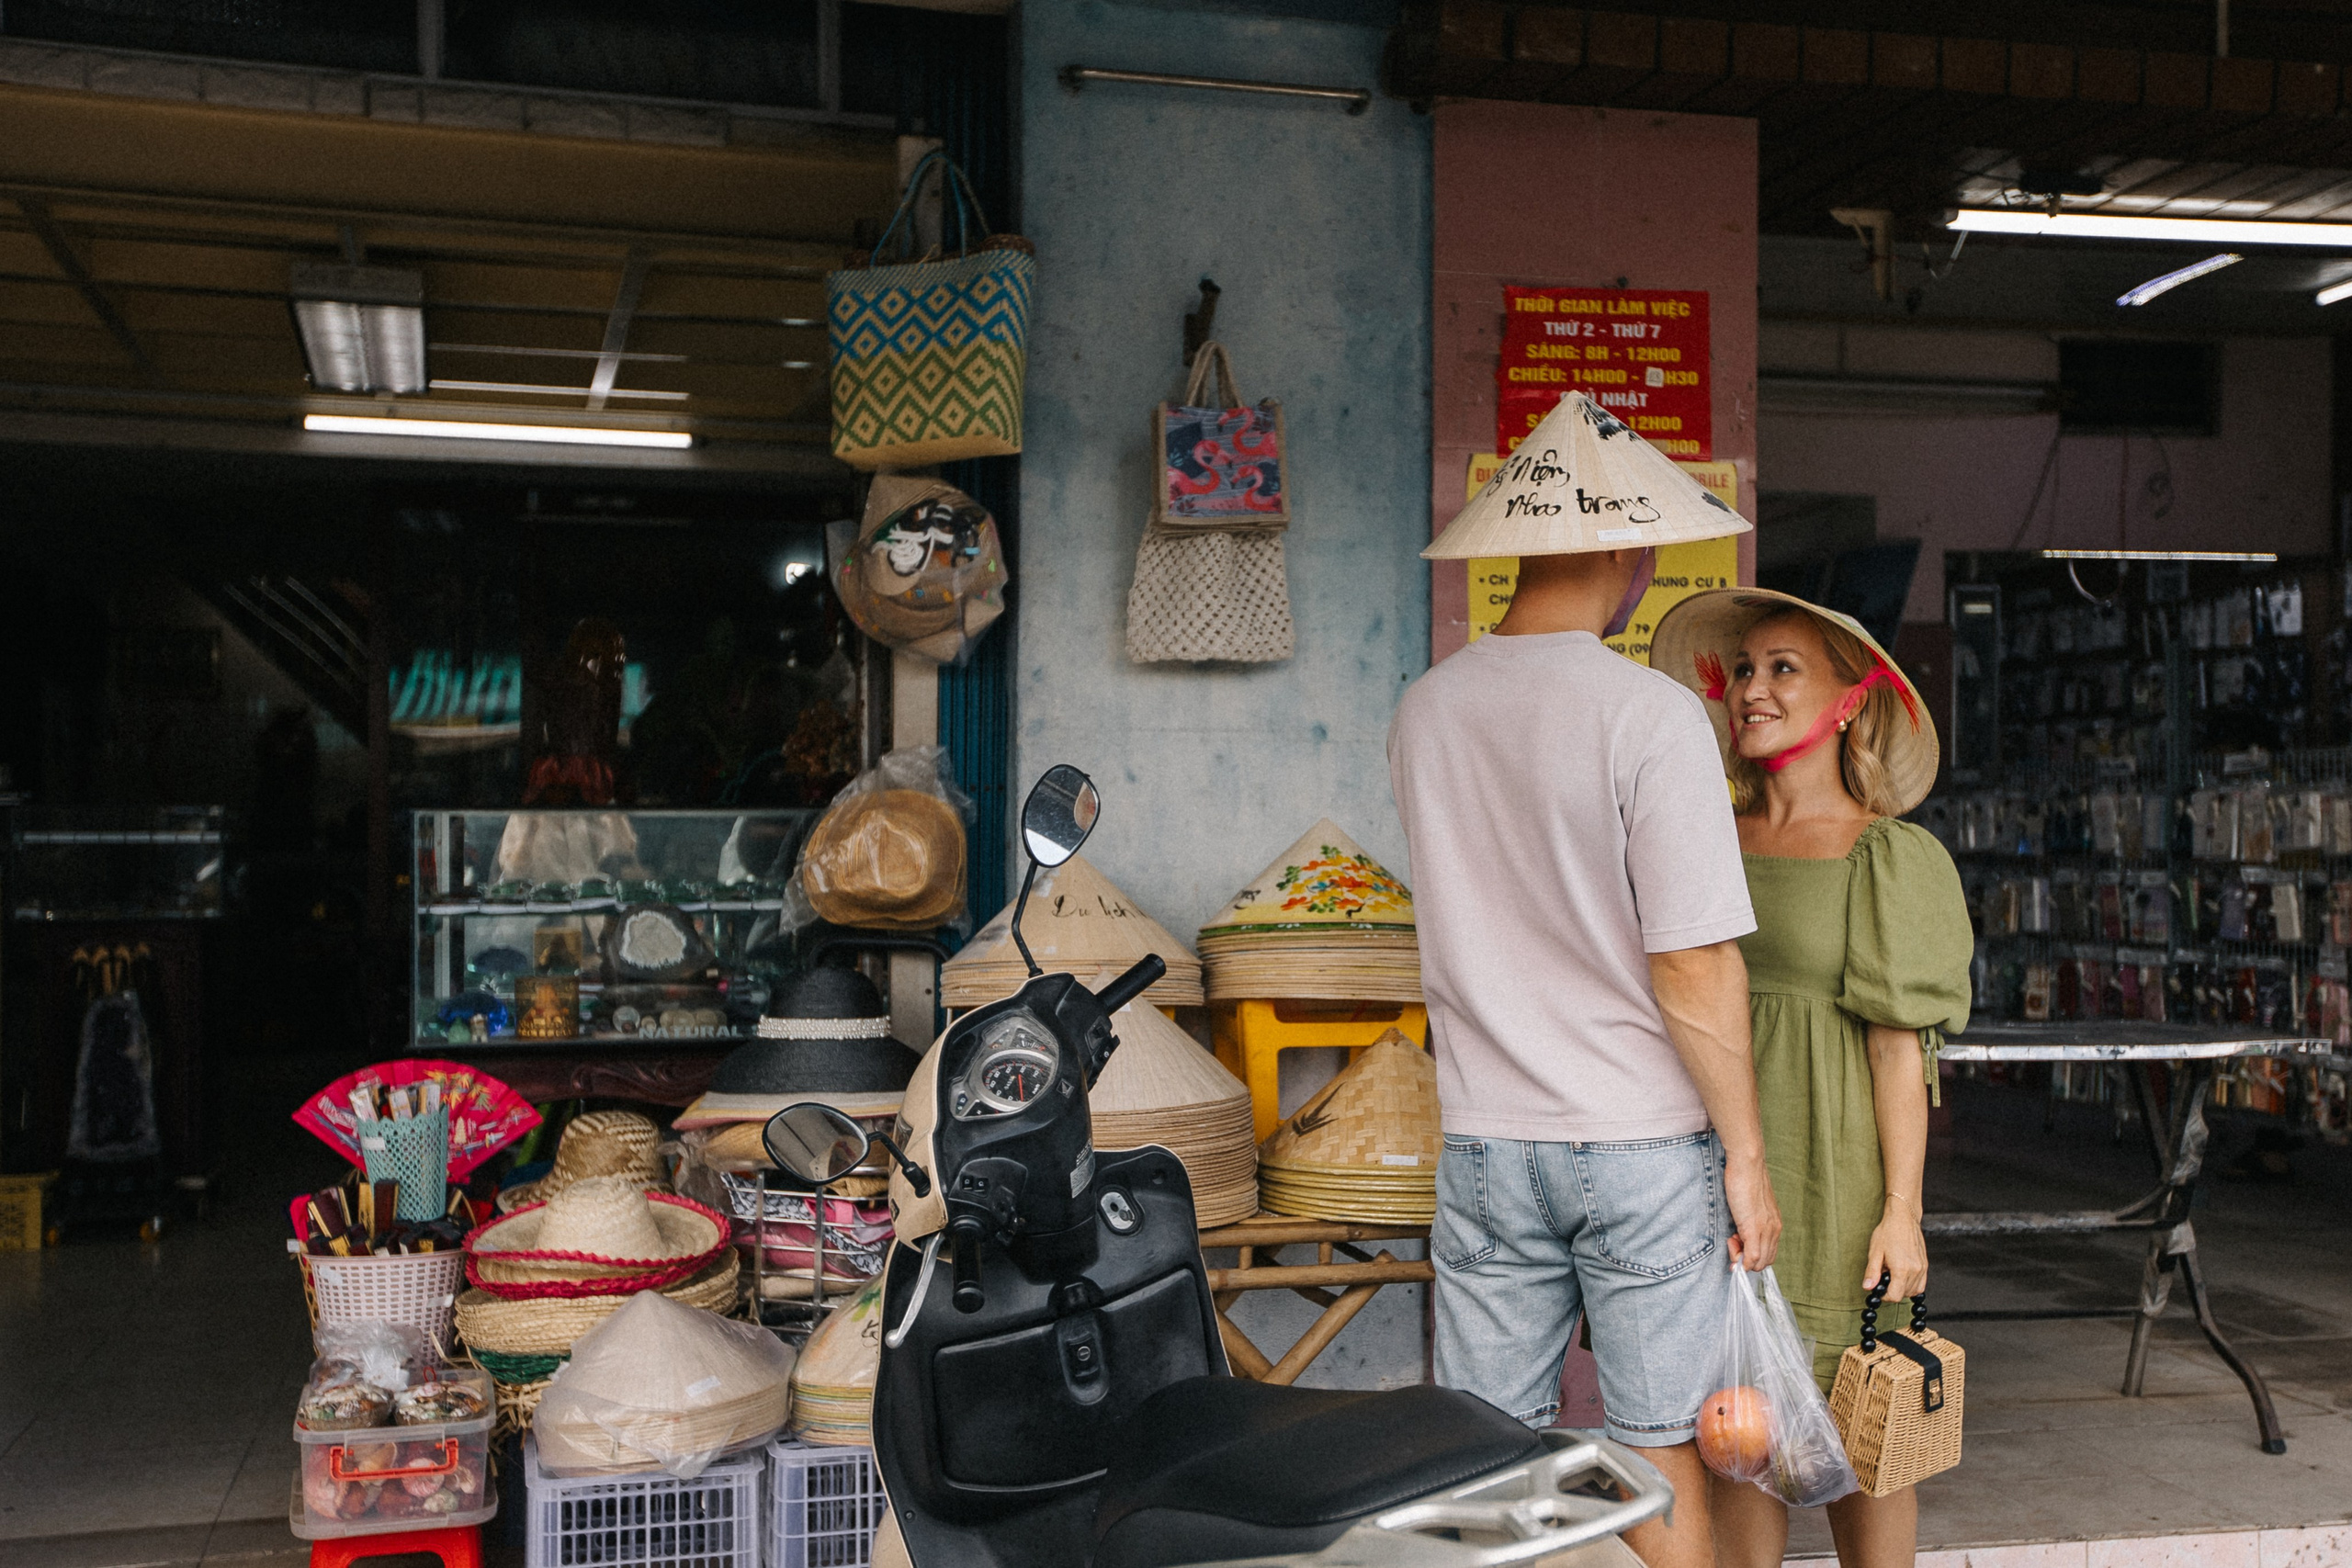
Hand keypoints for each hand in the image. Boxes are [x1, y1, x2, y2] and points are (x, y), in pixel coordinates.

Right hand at [1722, 1150, 1780, 1271]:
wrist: (1747, 1164)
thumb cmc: (1746, 1179)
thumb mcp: (1754, 1203)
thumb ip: (1753, 1218)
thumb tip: (1743, 1232)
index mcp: (1775, 1224)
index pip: (1769, 1254)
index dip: (1753, 1255)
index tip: (1738, 1242)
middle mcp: (1774, 1229)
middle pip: (1765, 1261)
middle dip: (1747, 1260)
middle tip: (1733, 1241)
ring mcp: (1765, 1230)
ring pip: (1759, 1262)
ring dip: (1742, 1258)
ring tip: (1731, 1239)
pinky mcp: (1752, 1228)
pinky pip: (1752, 1256)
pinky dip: (1740, 1259)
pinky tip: (1731, 1243)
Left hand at [1863, 1199, 1927, 1300]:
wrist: (1903, 1217)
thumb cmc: (1888, 1232)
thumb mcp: (1875, 1252)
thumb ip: (1872, 1272)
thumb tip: (1868, 1287)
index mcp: (1902, 1269)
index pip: (1895, 1296)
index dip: (1884, 1296)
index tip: (1879, 1289)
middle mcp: (1915, 1270)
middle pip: (1904, 1294)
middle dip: (1892, 1290)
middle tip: (1884, 1277)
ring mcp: (1922, 1268)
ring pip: (1913, 1291)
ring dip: (1902, 1288)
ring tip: (1892, 1274)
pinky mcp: (1925, 1265)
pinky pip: (1921, 1284)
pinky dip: (1912, 1285)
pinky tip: (1902, 1275)